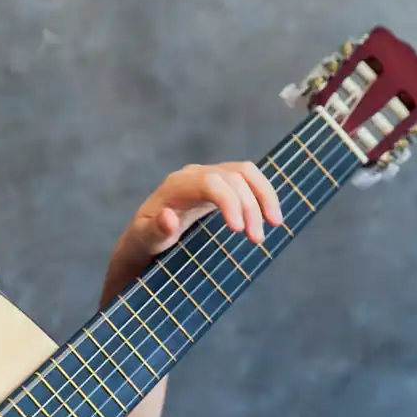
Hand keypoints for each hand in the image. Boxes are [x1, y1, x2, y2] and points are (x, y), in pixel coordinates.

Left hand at [118, 161, 284, 265]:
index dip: (230, 202)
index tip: (239, 231)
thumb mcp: (142, 242)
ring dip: (264, 196)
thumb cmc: (142, 244)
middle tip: (257, 239)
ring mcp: (207, 177)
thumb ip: (154, 231)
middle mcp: (192, 176)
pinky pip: (246, 180)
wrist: (144, 241)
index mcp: (175, 187)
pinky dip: (262, 194)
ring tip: (275, 223)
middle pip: (233, 176)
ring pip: (245, 173)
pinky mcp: (219, 186)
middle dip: (250, 205)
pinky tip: (270, 215)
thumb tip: (168, 217)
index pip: (211, 182)